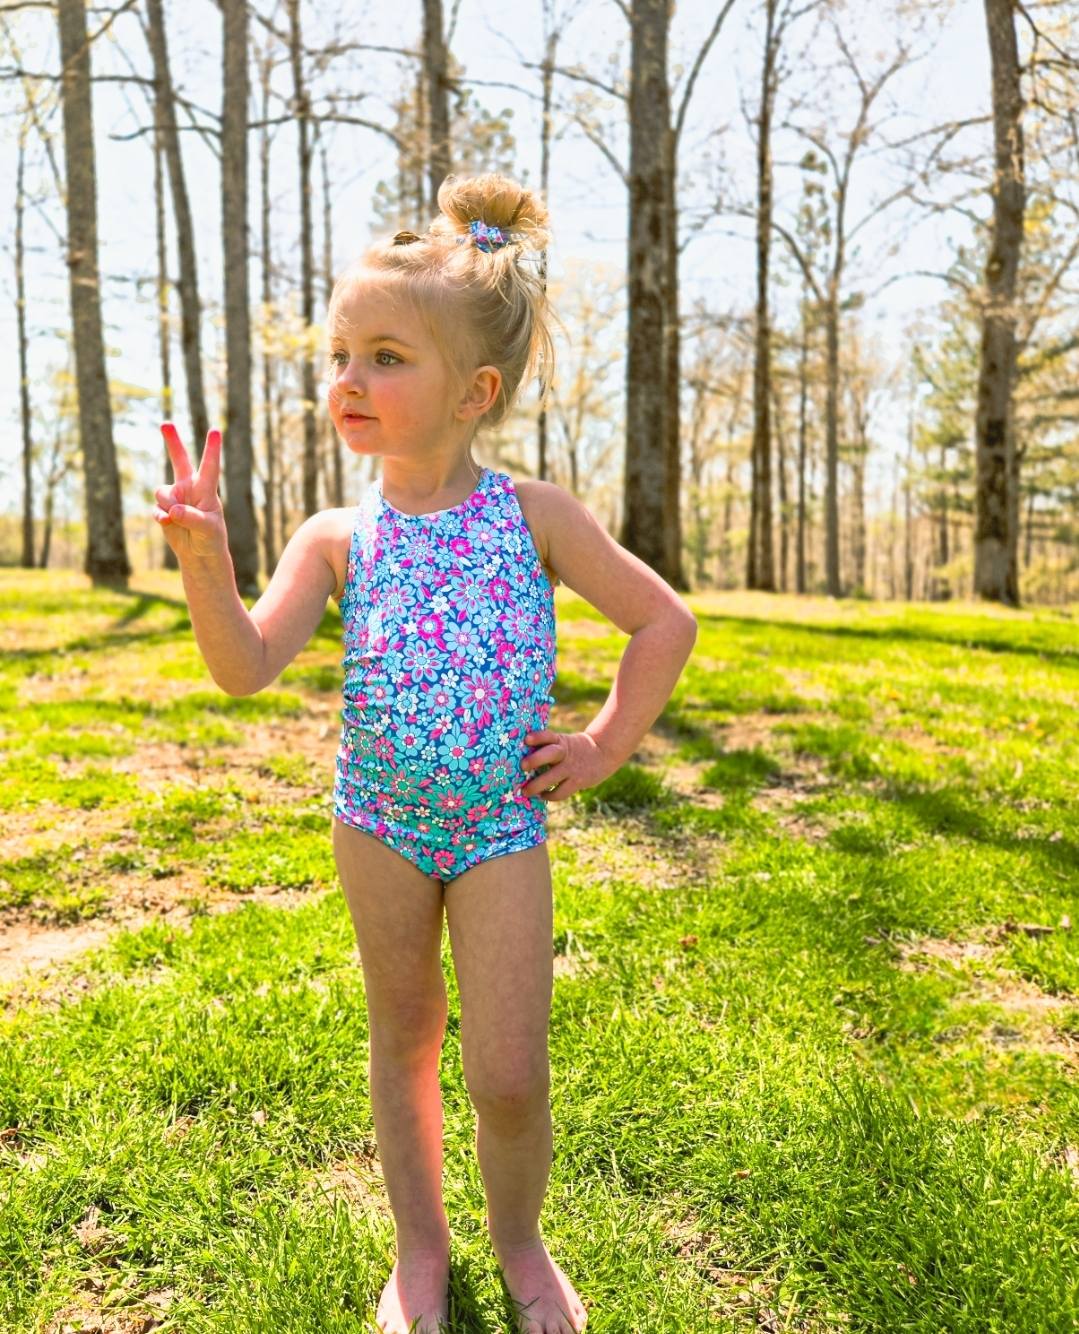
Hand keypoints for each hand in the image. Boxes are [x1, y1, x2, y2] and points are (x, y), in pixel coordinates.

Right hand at [152, 423, 227, 560]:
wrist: (200, 553)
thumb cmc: (211, 538)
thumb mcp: (207, 529)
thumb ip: (191, 518)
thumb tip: (173, 510)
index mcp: (206, 489)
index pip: (210, 466)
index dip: (212, 449)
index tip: (215, 431)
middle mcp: (190, 488)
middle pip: (180, 460)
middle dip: (173, 442)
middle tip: (166, 423)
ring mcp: (175, 497)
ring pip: (162, 491)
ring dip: (168, 506)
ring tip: (177, 520)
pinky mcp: (163, 508)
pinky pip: (156, 507)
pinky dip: (160, 516)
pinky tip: (168, 523)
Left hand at [520, 729, 612, 801]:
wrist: (603, 753)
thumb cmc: (574, 748)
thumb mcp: (564, 742)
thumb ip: (548, 747)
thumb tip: (521, 758)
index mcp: (561, 741)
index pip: (548, 736)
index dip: (538, 737)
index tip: (527, 739)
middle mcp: (565, 753)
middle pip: (550, 753)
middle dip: (536, 759)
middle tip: (523, 766)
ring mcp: (572, 768)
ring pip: (553, 777)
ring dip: (537, 785)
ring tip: (525, 791)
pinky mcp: (578, 781)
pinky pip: (561, 792)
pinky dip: (550, 796)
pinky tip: (542, 796)